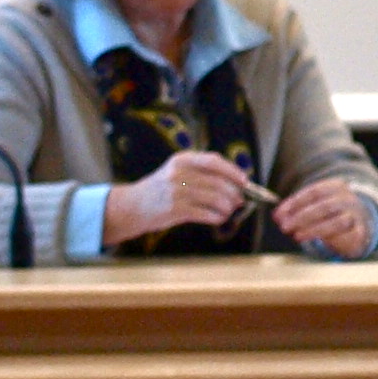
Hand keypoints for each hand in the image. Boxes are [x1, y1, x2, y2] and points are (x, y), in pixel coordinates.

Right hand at [100, 148, 263, 247]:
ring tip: (228, 211)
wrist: (132, 206)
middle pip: (218, 182)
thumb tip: (237, 183)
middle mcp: (179, 173)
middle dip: (234, 193)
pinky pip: (206, 214)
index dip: (233, 171)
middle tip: (239, 201)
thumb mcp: (177, 171)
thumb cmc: (161, 189)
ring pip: (215, 199)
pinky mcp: (175, 210)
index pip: (214, 161)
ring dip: (227, 207)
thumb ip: (202, 173)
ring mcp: (176, 192)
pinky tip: (218, 219)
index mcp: (182, 159)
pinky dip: (217, 217)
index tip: (245, 180)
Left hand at [275, 178, 377, 257]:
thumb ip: (298, 209)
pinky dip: (322, 236)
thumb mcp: (316, 206)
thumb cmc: (332, 213)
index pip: (313, 192)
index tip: (278, 214)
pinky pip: (340, 233)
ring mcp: (354, 214)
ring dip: (312, 228)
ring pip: (334, 220)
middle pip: (323, 205)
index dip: (294, 203)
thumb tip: (278, 216)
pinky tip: (308, 238)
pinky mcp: (358, 231)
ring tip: (296, 235)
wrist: (361, 224)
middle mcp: (347, 198)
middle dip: (300, 216)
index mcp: (336, 186)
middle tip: (284, 226)